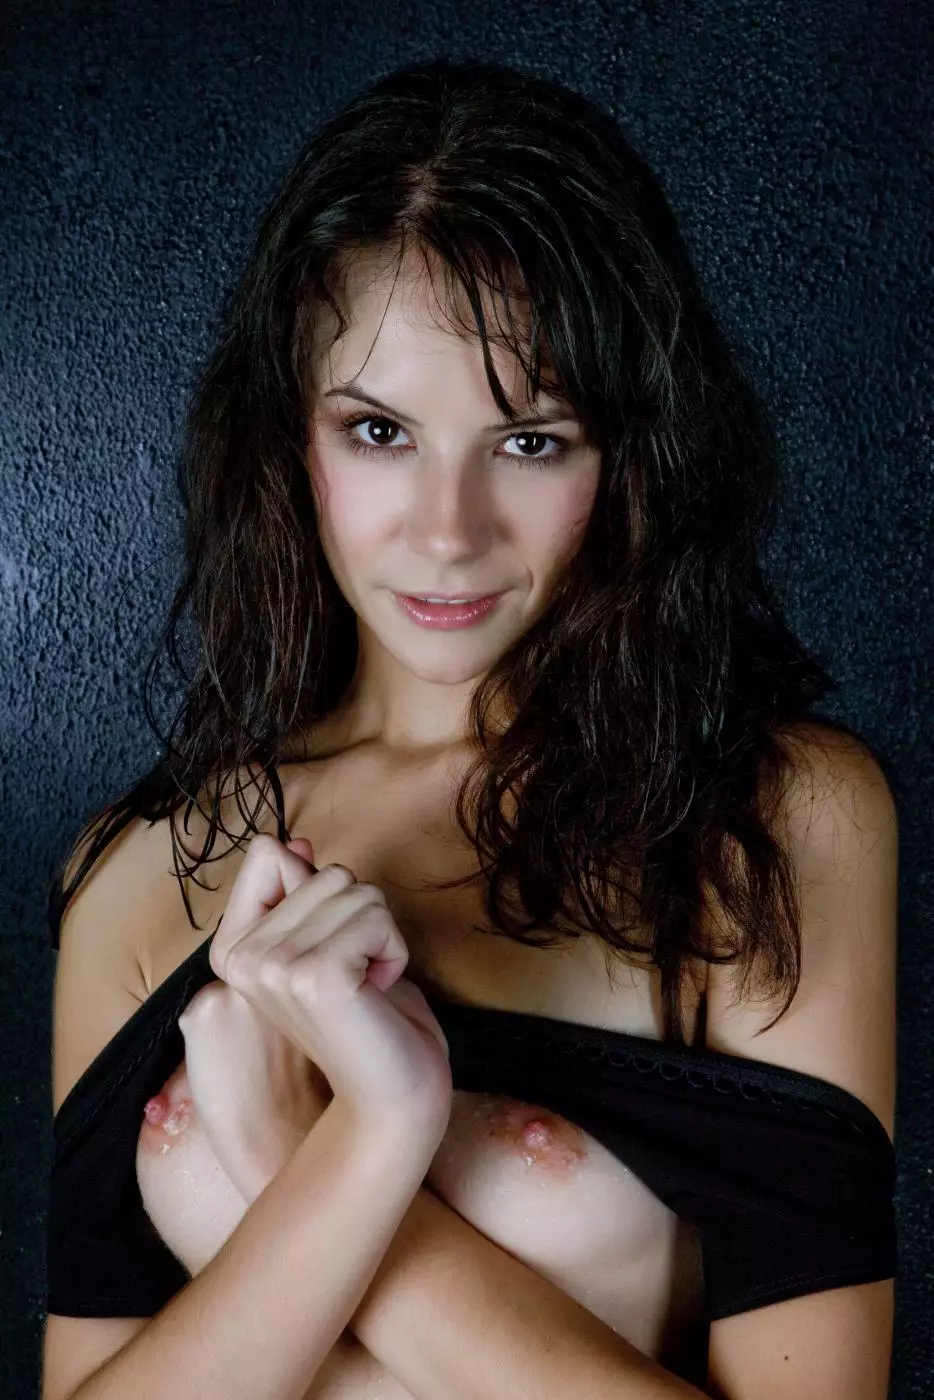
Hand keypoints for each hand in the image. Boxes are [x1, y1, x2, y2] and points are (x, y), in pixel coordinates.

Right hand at [186, 832, 452, 1145]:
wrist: (391, 1097)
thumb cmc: (369, 1020)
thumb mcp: (326, 944)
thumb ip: (303, 896)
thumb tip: (294, 841)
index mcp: (233, 949)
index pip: (268, 853)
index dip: (320, 888)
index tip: (330, 945)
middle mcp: (241, 957)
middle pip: (327, 871)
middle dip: (361, 917)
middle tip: (355, 978)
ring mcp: (273, 966)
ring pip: (356, 890)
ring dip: (380, 936)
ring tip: (366, 987)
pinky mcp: (315, 975)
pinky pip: (376, 916)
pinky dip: (394, 951)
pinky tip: (376, 993)